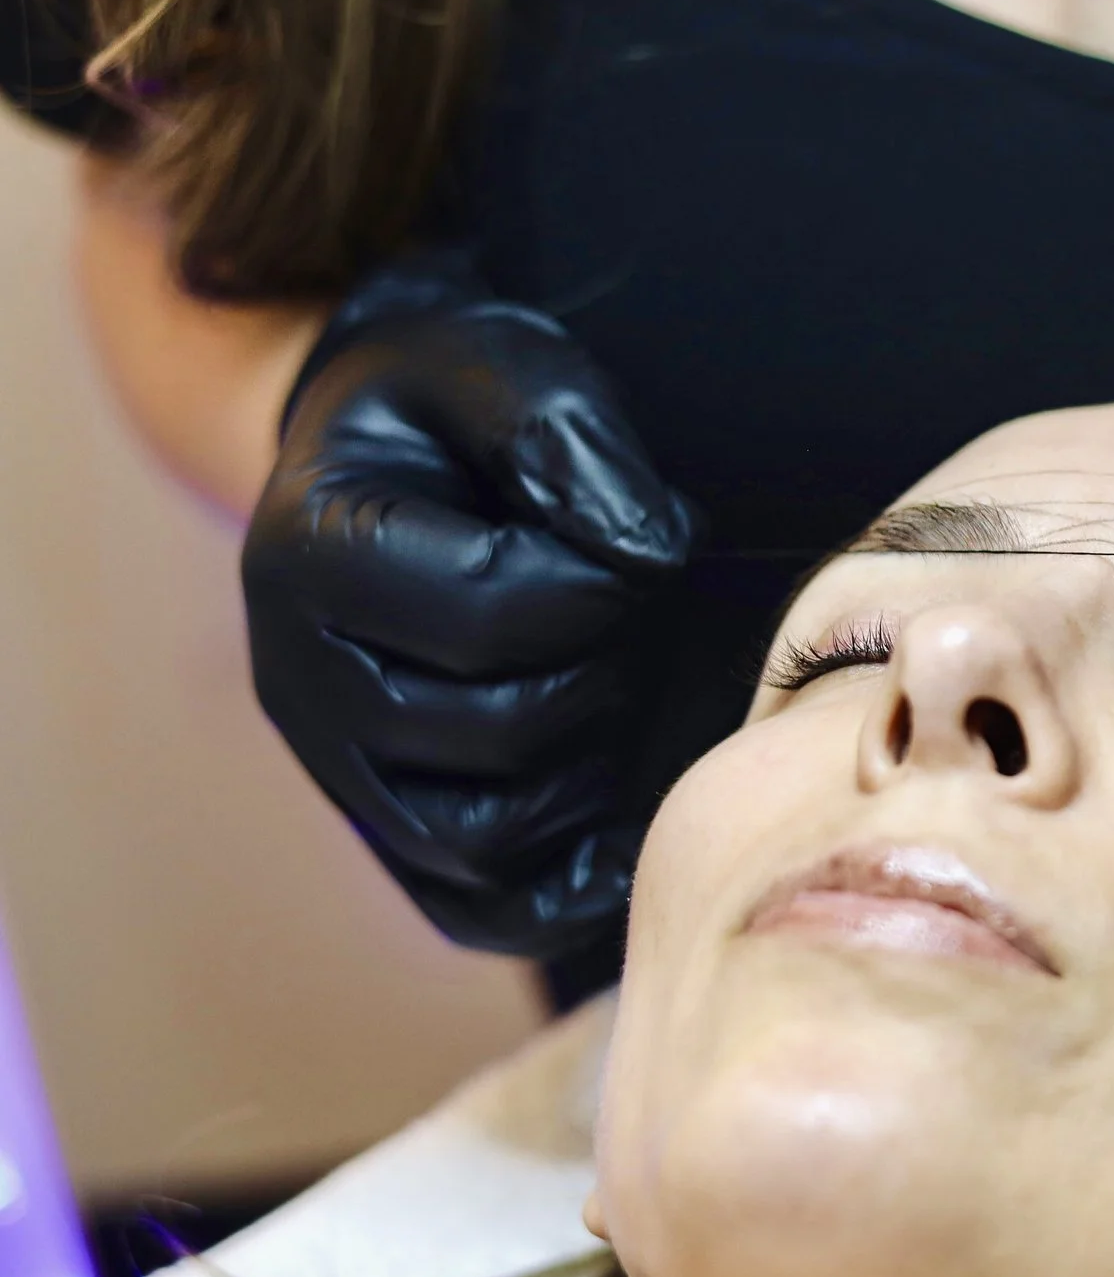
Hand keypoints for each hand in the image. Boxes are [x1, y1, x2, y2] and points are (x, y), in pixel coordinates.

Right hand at [243, 249, 696, 952]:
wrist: (400, 457)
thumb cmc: (460, 408)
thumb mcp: (509, 370)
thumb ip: (568, 438)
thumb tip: (640, 550)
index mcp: (310, 555)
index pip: (493, 610)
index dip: (611, 581)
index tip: (652, 535)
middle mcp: (299, 680)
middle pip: (503, 727)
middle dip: (608, 664)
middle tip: (641, 607)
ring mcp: (337, 769)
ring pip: (492, 830)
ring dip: (594, 760)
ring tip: (621, 675)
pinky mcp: (390, 830)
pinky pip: (481, 906)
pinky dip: (567, 885)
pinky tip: (636, 832)